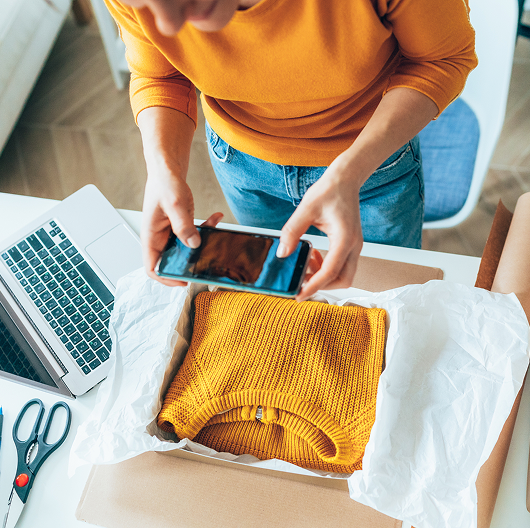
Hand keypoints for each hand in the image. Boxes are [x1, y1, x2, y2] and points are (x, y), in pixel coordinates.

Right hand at [141, 172, 222, 285]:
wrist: (168, 170)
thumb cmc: (164, 184)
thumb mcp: (175, 204)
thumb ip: (183, 225)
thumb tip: (193, 244)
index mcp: (150, 237)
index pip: (152, 268)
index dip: (166, 278)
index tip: (183, 280)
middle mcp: (160, 239)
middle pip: (172, 262)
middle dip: (190, 262)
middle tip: (206, 261)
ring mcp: (171, 234)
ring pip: (187, 250)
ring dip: (202, 245)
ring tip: (214, 236)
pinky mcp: (181, 228)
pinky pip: (194, 236)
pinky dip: (206, 230)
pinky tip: (215, 218)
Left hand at [277, 156, 363, 300]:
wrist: (346, 179)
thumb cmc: (329, 190)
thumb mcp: (306, 209)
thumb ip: (292, 231)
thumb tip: (282, 254)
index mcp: (345, 238)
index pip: (330, 271)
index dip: (314, 286)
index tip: (299, 295)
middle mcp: (354, 245)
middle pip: (343, 280)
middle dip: (322, 285)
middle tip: (301, 281)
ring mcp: (355, 246)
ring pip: (344, 275)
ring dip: (324, 276)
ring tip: (306, 263)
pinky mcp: (351, 244)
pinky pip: (341, 265)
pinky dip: (327, 267)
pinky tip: (313, 255)